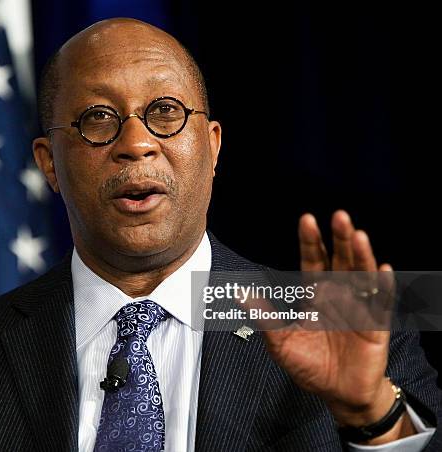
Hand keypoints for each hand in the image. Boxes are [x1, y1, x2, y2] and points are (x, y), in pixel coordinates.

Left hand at [259, 210, 413, 443]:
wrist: (337, 394)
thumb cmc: (309, 365)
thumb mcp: (280, 342)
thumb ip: (264, 317)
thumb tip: (239, 293)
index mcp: (315, 294)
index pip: (313, 261)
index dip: (310, 241)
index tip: (306, 219)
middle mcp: (338, 294)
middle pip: (340, 260)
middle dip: (339, 238)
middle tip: (339, 216)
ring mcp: (359, 307)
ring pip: (361, 275)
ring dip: (361, 255)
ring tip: (359, 235)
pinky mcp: (376, 325)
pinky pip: (381, 302)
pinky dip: (382, 286)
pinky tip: (381, 269)